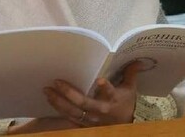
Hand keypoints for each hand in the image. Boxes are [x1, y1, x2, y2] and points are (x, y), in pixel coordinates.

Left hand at [8, 61, 141, 133]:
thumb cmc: (126, 104)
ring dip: (58, 102)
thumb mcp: (130, 88)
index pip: (110, 93)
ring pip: (72, 112)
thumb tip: (138, 59)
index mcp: (113, 99)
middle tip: (56, 82)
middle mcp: (100, 110)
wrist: (125, 125)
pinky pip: (68, 118)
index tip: (100, 80)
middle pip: (83, 103)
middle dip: (69, 93)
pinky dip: (57, 109)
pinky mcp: (83, 123)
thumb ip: (131, 73)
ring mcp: (90, 119)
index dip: (106, 88)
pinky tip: (49, 100)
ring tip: (47, 91)